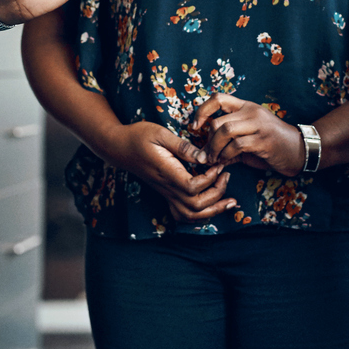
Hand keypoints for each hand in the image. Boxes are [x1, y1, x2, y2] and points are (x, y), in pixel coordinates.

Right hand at [103, 121, 235, 223]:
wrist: (120, 147)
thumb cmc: (139, 136)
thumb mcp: (160, 133)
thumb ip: (182, 146)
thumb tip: (203, 157)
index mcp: (167, 172)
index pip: (192, 187)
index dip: (210, 179)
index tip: (218, 164)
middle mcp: (167, 187)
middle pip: (195, 206)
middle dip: (217, 195)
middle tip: (226, 175)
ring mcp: (166, 193)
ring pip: (190, 215)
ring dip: (212, 210)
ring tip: (228, 199)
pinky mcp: (166, 194)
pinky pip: (183, 214)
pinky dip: (200, 214)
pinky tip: (212, 205)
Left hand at [189, 94, 305, 175]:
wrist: (300, 150)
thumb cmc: (272, 145)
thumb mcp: (248, 139)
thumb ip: (228, 142)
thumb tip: (205, 154)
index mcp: (246, 106)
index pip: (218, 98)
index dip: (202, 111)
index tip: (194, 127)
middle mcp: (252, 112)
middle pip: (218, 121)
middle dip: (207, 140)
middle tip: (205, 154)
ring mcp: (258, 125)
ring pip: (225, 131)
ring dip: (214, 149)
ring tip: (213, 160)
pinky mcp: (263, 140)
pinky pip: (237, 145)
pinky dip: (226, 156)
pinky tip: (226, 162)